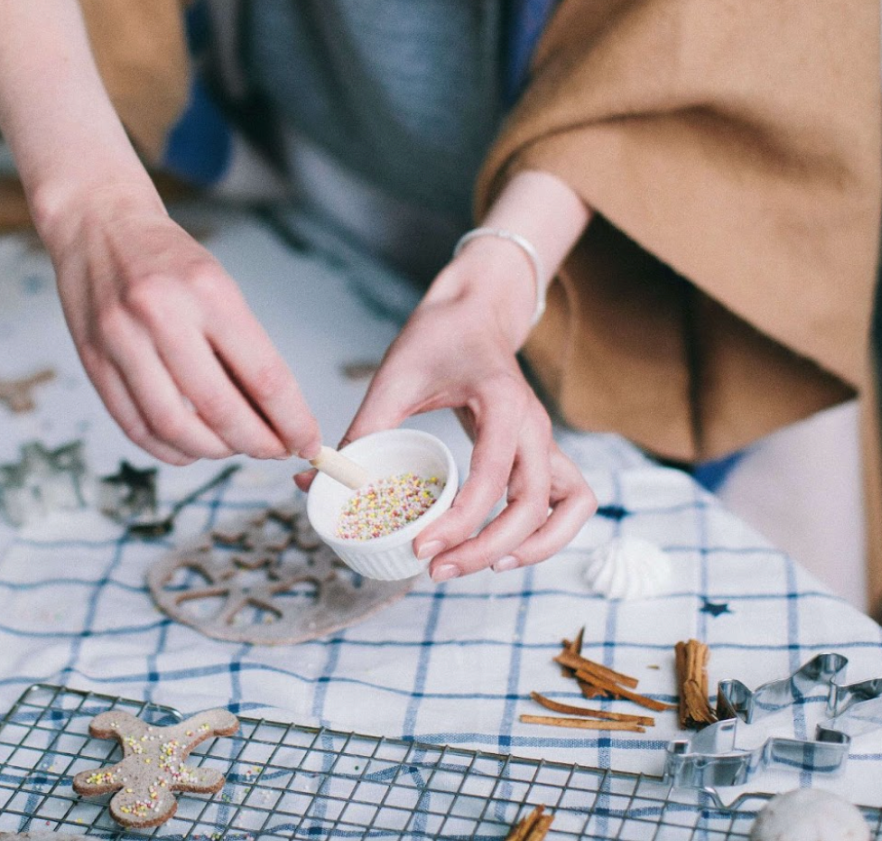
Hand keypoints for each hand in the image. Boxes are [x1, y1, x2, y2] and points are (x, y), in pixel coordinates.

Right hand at [43, 185, 320, 464]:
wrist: (97, 223)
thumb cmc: (166, 257)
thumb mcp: (217, 285)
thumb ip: (240, 348)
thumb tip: (273, 417)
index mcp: (206, 292)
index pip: (263, 376)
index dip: (291, 420)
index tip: (307, 441)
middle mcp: (161, 315)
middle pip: (219, 409)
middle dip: (256, 443)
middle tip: (274, 450)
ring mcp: (120, 340)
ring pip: (174, 427)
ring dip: (212, 451)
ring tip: (230, 448)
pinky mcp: (92, 361)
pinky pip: (135, 426)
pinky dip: (168, 449)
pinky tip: (189, 447)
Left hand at [310, 241, 595, 578]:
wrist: (475, 312)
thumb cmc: (437, 339)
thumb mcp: (394, 379)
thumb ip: (360, 432)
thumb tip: (310, 480)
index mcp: (502, 403)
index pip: (491, 477)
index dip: (458, 521)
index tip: (419, 547)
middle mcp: (534, 424)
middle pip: (532, 504)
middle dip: (486, 547)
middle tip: (436, 568)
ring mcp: (545, 439)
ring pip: (568, 507)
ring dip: (533, 547)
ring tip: (481, 567)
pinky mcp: (544, 451)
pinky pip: (571, 502)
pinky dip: (551, 532)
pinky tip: (508, 551)